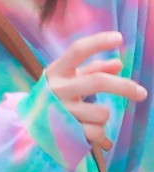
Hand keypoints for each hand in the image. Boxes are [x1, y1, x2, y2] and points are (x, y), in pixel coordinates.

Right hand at [45, 31, 145, 151]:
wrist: (28, 129)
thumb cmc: (54, 98)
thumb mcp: (68, 80)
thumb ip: (92, 70)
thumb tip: (118, 63)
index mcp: (57, 72)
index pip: (78, 50)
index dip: (99, 42)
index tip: (118, 38)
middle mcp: (57, 89)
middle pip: (98, 81)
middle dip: (125, 87)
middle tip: (142, 93)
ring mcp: (62, 112)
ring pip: (102, 112)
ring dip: (102, 116)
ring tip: (88, 118)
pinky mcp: (68, 132)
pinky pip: (98, 132)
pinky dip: (98, 133)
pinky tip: (86, 131)